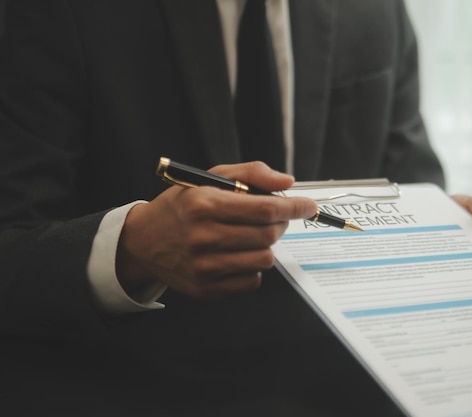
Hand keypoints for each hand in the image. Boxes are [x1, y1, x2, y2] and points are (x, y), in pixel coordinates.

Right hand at [116, 161, 317, 298]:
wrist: (144, 241)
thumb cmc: (183, 206)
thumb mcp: (211, 178)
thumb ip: (252, 173)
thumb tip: (287, 182)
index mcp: (205, 205)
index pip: (266, 209)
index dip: (294, 207)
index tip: (307, 206)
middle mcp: (204, 238)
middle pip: (269, 236)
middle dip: (280, 224)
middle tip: (273, 217)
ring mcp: (205, 267)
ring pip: (264, 259)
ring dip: (266, 246)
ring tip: (249, 235)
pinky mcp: (207, 289)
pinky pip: (252, 281)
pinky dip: (253, 267)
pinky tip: (237, 254)